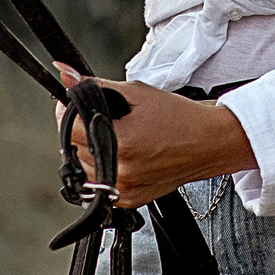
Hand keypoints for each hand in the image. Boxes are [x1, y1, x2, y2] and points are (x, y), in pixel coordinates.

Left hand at [53, 64, 257, 208]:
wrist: (208, 143)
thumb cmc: (179, 117)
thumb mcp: (137, 93)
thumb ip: (97, 85)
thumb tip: (66, 74)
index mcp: (121, 143)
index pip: (69, 128)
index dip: (67, 111)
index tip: (73, 103)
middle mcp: (121, 171)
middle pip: (75, 147)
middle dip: (81, 128)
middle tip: (105, 118)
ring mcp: (125, 189)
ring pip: (85, 167)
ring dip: (90, 149)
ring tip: (118, 136)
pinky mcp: (130, 200)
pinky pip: (100, 184)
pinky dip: (105, 167)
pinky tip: (123, 154)